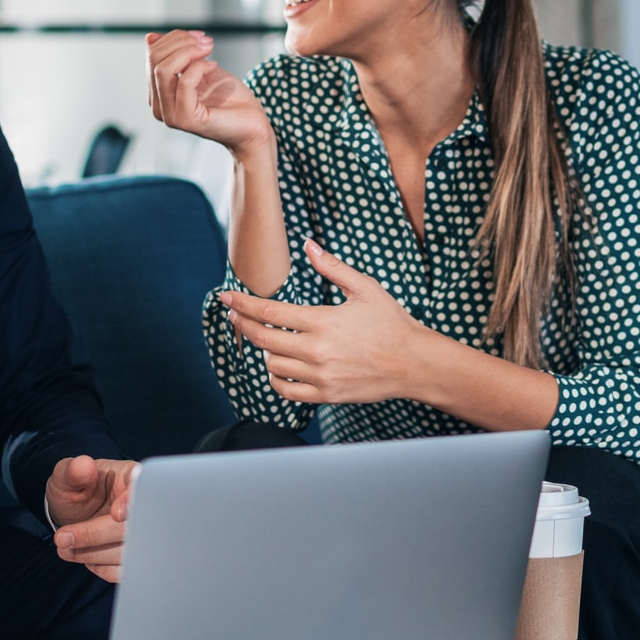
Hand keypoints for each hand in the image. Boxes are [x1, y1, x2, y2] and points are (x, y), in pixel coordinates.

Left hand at [47, 455, 138, 582]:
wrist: (77, 510)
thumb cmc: (75, 488)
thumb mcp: (67, 476)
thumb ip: (73, 470)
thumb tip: (84, 466)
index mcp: (133, 477)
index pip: (147, 488)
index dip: (136, 503)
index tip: (116, 514)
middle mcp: (146, 506)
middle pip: (137, 527)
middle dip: (96, 535)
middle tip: (62, 538)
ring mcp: (145, 534)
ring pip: (131, 553)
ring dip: (94, 555)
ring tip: (64, 549)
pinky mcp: (139, 557)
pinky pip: (127, 571)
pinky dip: (102, 568)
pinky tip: (84, 558)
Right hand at [146, 31, 271, 155]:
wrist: (251, 122)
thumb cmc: (228, 98)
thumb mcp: (198, 68)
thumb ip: (175, 55)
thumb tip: (150, 37)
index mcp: (158, 94)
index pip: (152, 57)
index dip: (174, 38)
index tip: (198, 36)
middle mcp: (159, 107)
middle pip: (155, 61)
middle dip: (181, 42)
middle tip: (206, 42)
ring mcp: (170, 115)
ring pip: (163, 70)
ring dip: (188, 51)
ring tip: (209, 50)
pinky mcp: (186, 119)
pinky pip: (184, 82)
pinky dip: (200, 67)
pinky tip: (213, 66)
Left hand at [218, 240, 429, 405]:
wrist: (414, 363)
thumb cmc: (391, 323)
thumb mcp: (365, 288)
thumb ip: (333, 268)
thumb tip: (309, 245)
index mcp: (323, 321)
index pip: (269, 312)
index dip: (242, 304)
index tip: (226, 297)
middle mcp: (317, 350)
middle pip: (263, 339)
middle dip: (243, 325)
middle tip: (235, 315)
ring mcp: (320, 376)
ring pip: (272, 365)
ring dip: (264, 351)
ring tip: (267, 339)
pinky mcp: (325, 395)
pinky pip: (285, 391)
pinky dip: (275, 379)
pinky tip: (277, 366)